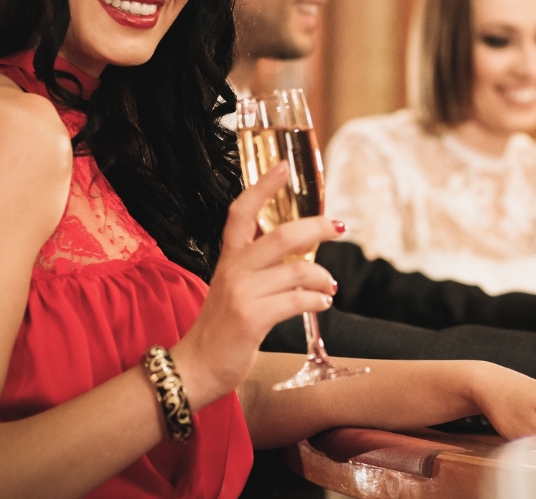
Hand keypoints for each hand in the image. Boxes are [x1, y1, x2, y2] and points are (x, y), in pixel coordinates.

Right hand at [173, 162, 338, 407]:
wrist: (195, 367)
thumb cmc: (221, 329)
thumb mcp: (233, 288)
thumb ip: (258, 268)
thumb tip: (300, 255)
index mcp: (229, 258)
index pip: (241, 212)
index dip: (263, 187)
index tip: (284, 166)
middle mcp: (234, 270)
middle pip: (281, 236)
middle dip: (317, 227)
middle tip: (340, 226)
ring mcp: (241, 293)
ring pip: (296, 270)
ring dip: (322, 277)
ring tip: (330, 286)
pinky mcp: (251, 319)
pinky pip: (296, 300)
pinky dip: (316, 300)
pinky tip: (321, 303)